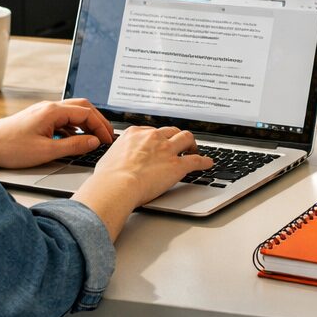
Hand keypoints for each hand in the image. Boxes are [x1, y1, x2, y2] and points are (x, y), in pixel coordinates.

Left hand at [0, 98, 113, 169]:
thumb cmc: (10, 148)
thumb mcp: (46, 151)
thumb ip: (73, 146)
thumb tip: (93, 142)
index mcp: (53, 111)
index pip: (86, 113)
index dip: (101, 126)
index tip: (108, 139)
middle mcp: (49, 107)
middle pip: (82, 107)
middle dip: (97, 121)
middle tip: (107, 136)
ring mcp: (43, 112)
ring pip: (72, 112)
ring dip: (86, 124)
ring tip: (94, 138)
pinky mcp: (38, 120)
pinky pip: (63, 119)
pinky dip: (74, 128)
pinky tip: (75, 141)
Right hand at [74, 126, 215, 237]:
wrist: (117, 186)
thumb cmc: (108, 177)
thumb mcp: (108, 157)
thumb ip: (118, 154)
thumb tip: (116, 159)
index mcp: (135, 134)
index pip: (152, 131)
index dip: (158, 137)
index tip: (160, 142)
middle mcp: (152, 137)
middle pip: (171, 130)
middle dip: (176, 136)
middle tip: (179, 144)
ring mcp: (166, 150)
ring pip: (186, 137)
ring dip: (192, 143)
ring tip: (194, 149)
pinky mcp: (177, 165)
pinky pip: (196, 160)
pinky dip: (204, 161)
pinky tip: (207, 163)